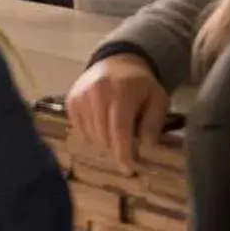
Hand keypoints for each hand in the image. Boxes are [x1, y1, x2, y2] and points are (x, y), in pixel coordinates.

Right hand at [66, 53, 169, 173]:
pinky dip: (92, 136)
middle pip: (104, 136)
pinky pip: (80, 130)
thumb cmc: (141, 84)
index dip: (123, 153)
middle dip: (116, 151)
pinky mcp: (71, 100)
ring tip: (116, 139)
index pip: (119, 130)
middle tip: (127, 155)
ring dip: (104, 144)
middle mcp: (97, 92)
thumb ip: (153, 123)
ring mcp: (81, 96)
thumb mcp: (158, 99)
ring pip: (91, 135)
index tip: (129, 169)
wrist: (118, 61)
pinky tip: (103, 129)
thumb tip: (145, 147)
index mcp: (121, 91)